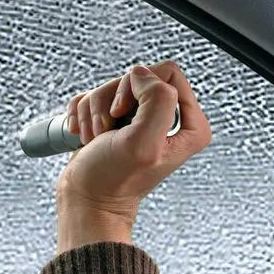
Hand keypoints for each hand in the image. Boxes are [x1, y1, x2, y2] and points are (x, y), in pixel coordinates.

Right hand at [56, 60, 211, 252]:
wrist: (87, 200)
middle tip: (109, 130)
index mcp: (190, 124)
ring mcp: (140, 117)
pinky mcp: (116, 119)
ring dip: (95, 111)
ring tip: (97, 138)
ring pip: (112, 85)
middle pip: (136, 76)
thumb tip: (140, 74)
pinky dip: (83, 114)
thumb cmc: (115, 179)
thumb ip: (157, 99)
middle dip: (112, 101)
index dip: (139, 88)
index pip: (167, 73)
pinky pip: (94, 96)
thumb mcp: (144, 142)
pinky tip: (86, 136)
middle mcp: (168, 118)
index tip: (126, 118)